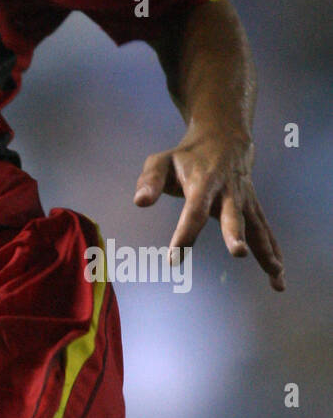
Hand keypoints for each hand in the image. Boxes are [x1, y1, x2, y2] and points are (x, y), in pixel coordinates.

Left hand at [133, 127, 285, 291]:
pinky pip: (265, 232)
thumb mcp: (162, 161)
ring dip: (266, 250)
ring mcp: (245, 201)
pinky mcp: (254, 208)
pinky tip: (278, 279)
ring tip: (275, 274)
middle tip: (239, 252)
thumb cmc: (187, 157)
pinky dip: (273, 253)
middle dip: (235, 233)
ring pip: (256, 226)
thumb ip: (150, 181)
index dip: (184, 233)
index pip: (193, 210)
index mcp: (203, 182)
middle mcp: (228, 192)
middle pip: (232, 214)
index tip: (174, 259)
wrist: (225, 139)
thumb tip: (140, 202)